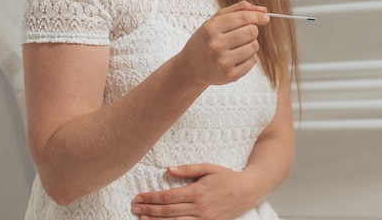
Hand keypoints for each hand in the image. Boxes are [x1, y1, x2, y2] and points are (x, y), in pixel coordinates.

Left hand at [131, 163, 255, 219]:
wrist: (247, 191)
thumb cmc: (227, 177)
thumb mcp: (208, 167)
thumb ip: (188, 169)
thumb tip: (168, 169)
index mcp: (197, 191)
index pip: (168, 196)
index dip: (151, 198)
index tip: (138, 197)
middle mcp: (199, 207)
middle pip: (168, 211)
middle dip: (149, 209)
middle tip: (134, 208)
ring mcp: (204, 219)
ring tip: (141, 218)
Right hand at [177, 0, 268, 86]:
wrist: (191, 67)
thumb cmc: (205, 40)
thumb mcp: (215, 20)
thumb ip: (238, 10)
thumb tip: (264, 11)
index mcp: (210, 28)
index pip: (243, 18)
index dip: (257, 16)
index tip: (265, 17)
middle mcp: (216, 45)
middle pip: (251, 31)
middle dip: (252, 30)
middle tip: (243, 33)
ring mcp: (223, 62)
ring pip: (254, 46)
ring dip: (251, 44)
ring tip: (238, 46)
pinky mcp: (230, 75)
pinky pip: (252, 61)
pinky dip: (249, 57)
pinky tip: (236, 57)